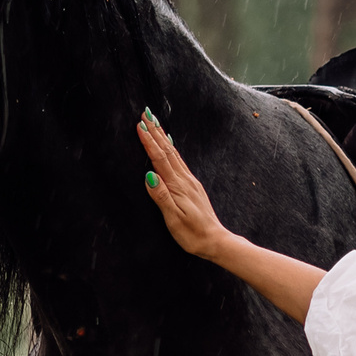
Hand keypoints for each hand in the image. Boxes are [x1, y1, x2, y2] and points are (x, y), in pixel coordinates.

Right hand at [138, 112, 231, 260]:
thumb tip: (149, 175)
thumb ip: (161, 196)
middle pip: (168, 151)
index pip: (160, 159)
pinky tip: (170, 146)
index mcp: (177, 186)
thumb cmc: (192, 233)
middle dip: (156, 132)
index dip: (149, 141)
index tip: (140, 125)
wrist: (215, 241)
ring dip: (163, 137)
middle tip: (146, 114)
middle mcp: (185, 180)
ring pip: (174, 154)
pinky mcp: (193, 186)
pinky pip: (180, 162)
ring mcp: (190, 182)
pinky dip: (172, 150)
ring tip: (155, 123)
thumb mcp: (173, 218)